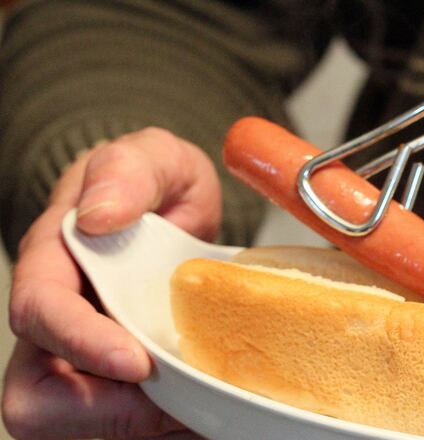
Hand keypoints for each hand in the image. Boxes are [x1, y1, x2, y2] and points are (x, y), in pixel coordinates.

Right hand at [2, 127, 220, 438]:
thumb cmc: (160, 190)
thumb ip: (129, 170)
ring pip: (76, 427)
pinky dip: (162, 428)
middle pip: (39, 397)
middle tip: (178, 394)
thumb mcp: (158, 159)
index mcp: (56, 264)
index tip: (138, 362)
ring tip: (195, 401)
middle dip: (108, 408)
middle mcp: (58, 323)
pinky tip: (201, 406)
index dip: (81, 343)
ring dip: (138, 425)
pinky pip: (124, 431)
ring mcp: (80, 362)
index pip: (39, 314)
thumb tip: (99, 216)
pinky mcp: (112, 390)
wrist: (180, 221)